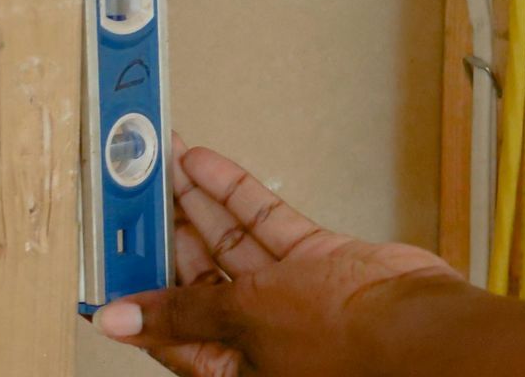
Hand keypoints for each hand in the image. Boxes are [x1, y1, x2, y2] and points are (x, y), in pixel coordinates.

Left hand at [95, 138, 468, 376]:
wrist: (416, 325)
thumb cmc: (342, 346)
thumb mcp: (246, 322)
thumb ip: (182, 313)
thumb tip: (117, 318)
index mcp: (226, 365)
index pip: (165, 325)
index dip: (133, 290)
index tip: (109, 250)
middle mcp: (253, 330)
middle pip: (195, 276)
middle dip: (167, 232)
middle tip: (137, 191)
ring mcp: (286, 291)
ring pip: (229, 241)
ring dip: (197, 203)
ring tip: (163, 167)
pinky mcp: (316, 259)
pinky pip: (267, 222)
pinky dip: (238, 194)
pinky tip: (209, 169)